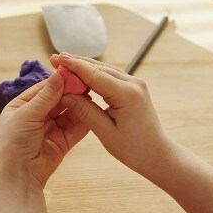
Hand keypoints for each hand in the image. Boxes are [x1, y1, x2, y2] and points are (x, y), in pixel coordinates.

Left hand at [0, 69, 91, 191]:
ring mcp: (50, 129)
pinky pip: (75, 128)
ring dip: (78, 104)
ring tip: (91, 94)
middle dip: (71, 91)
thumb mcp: (27, 115)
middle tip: (86, 82)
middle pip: (58, 99)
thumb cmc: (13, 144)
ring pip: (68, 112)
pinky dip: (83, 120)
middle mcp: (36, 116)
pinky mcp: (62, 142)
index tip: (73, 72)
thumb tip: (59, 75)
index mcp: (21, 106)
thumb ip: (46, 96)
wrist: (18, 176)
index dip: (58, 81)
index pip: (43, 89)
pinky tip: (92, 110)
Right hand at [50, 54, 175, 180]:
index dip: (74, 65)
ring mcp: (135, 84)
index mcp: (126, 95)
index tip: (56, 58)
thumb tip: (65, 95)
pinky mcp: (134, 88)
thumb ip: (85, 111)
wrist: (158, 154)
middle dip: (76, 62)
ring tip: (64, 62)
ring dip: (84, 66)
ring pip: (105, 70)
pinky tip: (82, 73)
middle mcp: (133, 84)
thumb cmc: (134, 149)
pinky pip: (111, 76)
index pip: (94, 75)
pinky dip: (94, 74)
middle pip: (99, 68)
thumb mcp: (105, 132)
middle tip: (54, 58)